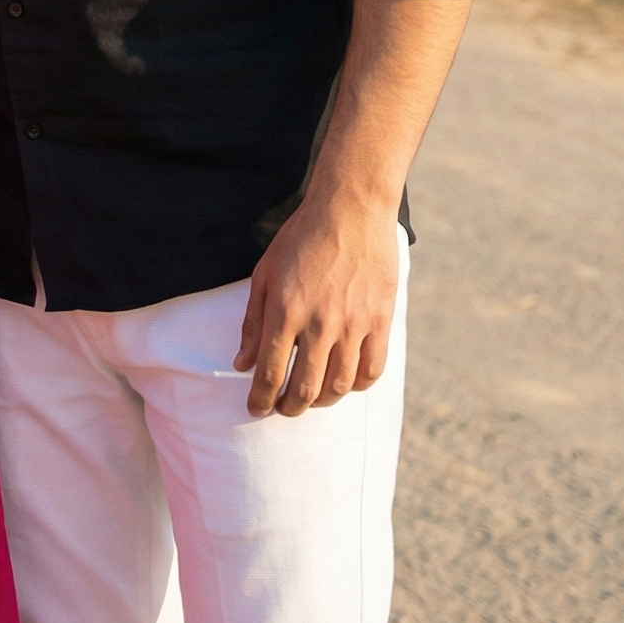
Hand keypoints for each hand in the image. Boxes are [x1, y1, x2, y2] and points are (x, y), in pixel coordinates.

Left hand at [235, 194, 400, 418]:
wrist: (349, 212)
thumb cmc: (299, 239)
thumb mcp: (264, 274)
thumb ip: (253, 322)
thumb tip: (242, 364)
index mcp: (285, 311)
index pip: (271, 371)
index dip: (261, 398)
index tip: (255, 410)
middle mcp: (320, 324)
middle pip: (306, 387)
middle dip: (289, 407)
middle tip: (282, 409)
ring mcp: (354, 325)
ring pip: (339, 385)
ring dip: (321, 401)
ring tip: (310, 399)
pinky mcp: (381, 322)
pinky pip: (371, 370)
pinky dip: (356, 385)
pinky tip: (344, 383)